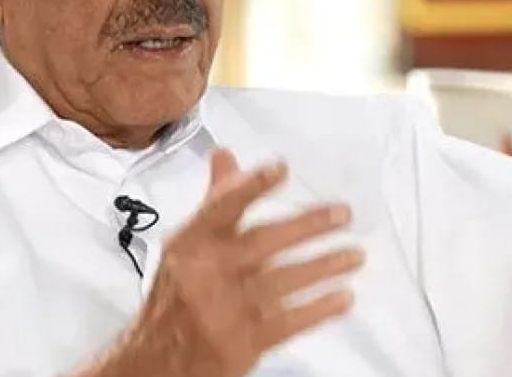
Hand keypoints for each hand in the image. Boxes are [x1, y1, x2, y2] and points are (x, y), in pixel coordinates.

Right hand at [87, 149, 363, 376]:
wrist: (157, 360)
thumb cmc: (177, 296)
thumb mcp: (186, 246)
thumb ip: (214, 202)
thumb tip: (226, 155)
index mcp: (190, 243)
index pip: (220, 207)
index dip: (250, 185)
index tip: (281, 168)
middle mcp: (205, 273)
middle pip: (262, 242)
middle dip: (307, 226)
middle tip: (343, 214)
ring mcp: (224, 310)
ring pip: (282, 281)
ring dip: (324, 267)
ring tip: (354, 255)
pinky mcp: (240, 344)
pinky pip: (288, 322)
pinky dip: (319, 309)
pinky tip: (343, 298)